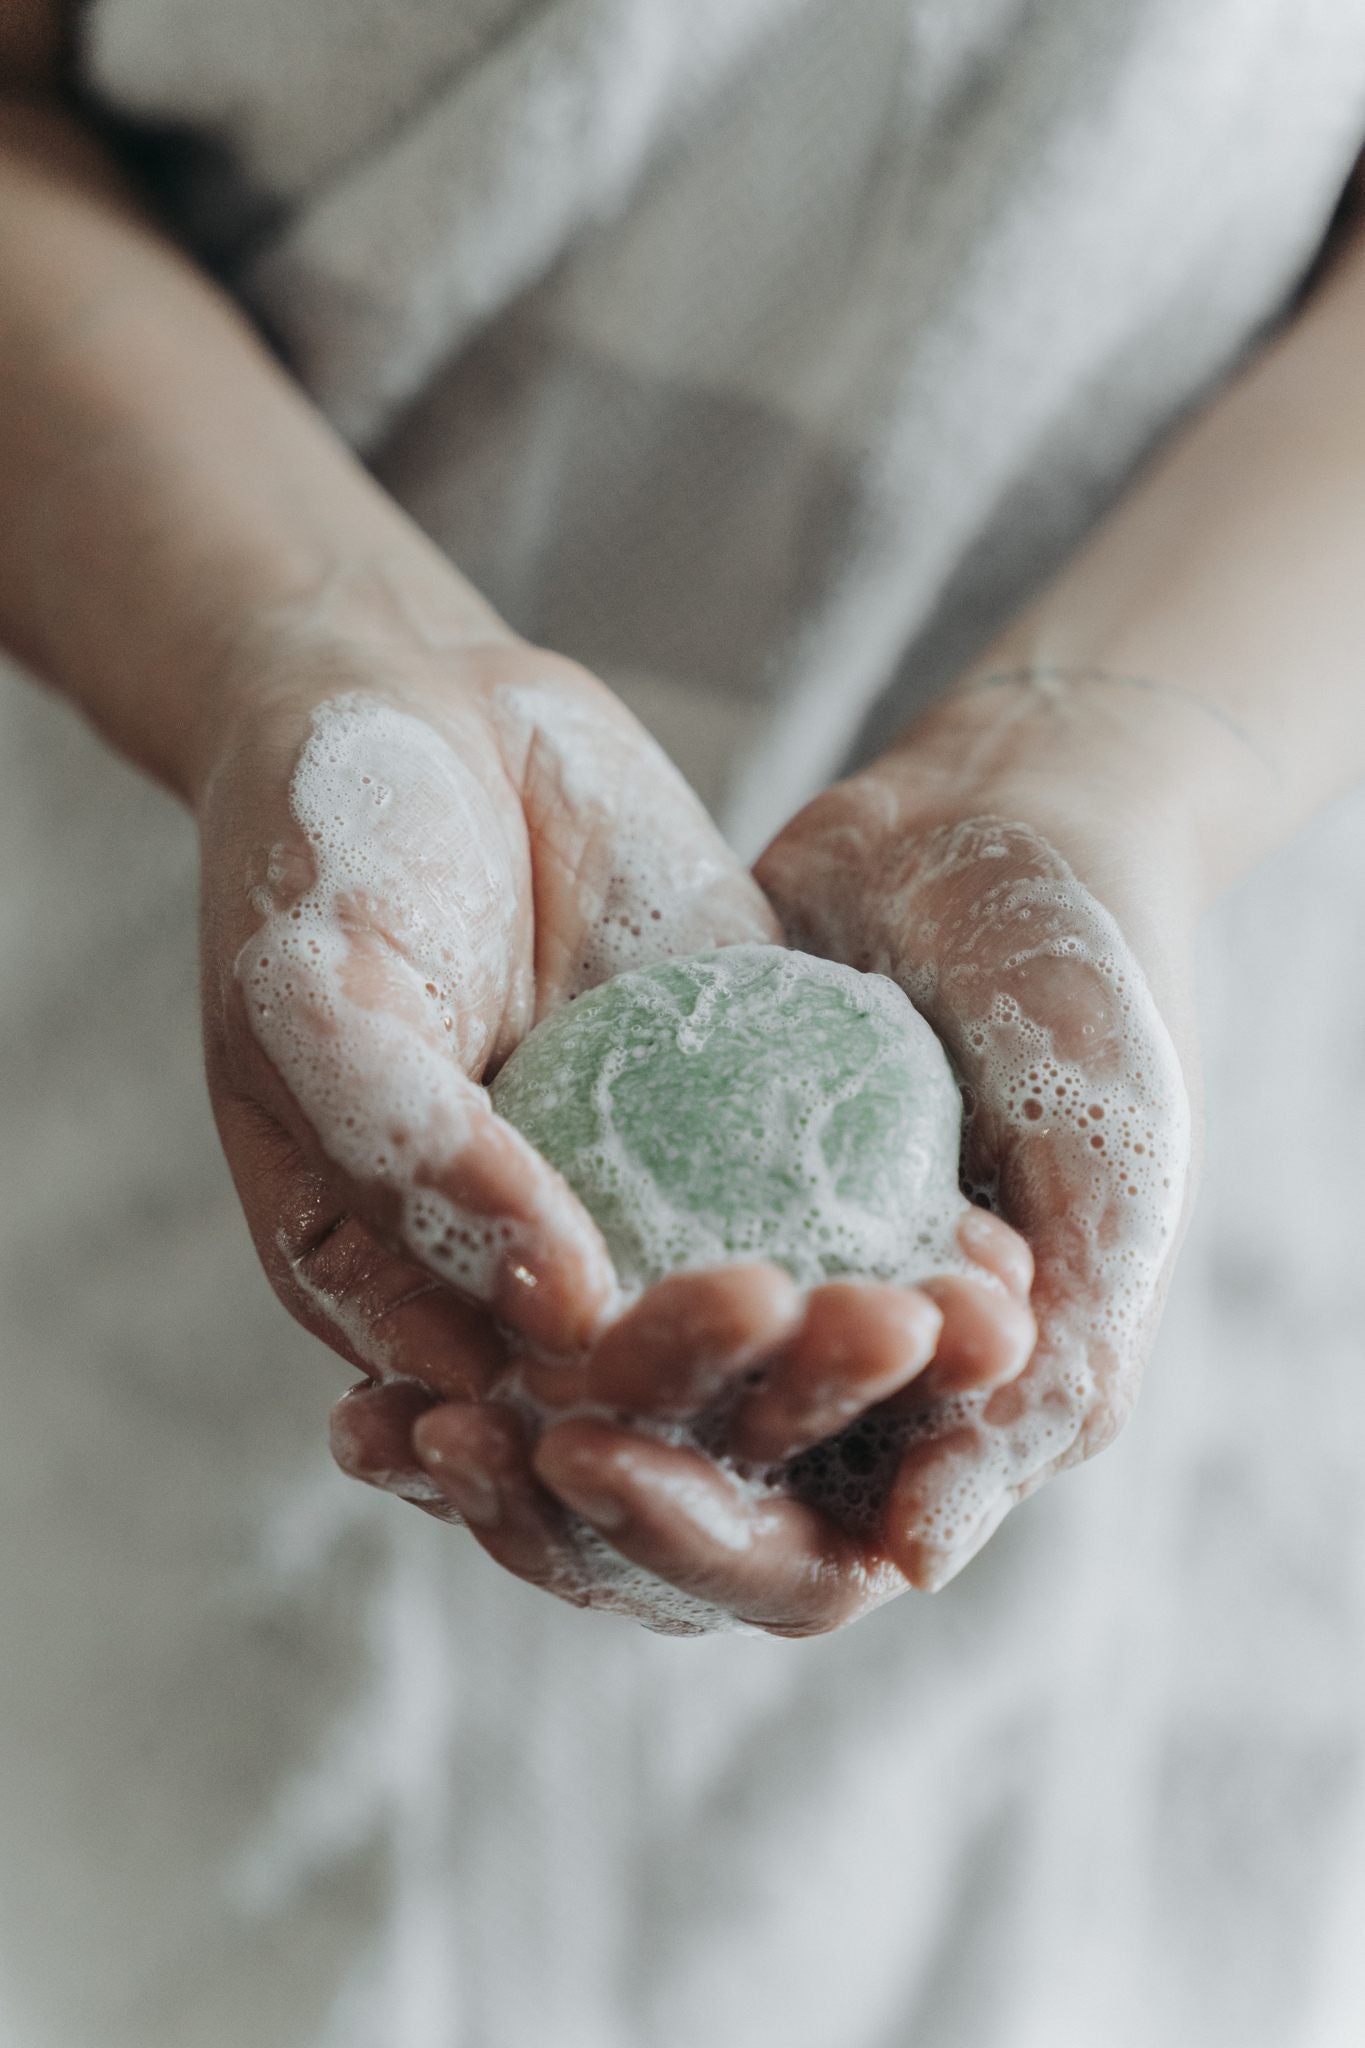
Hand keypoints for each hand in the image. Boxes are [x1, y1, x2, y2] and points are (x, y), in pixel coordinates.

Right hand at [235, 614, 1037, 1635]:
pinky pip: (831, 1204)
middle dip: (779, 1389)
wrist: (425, 707)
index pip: (521, 1428)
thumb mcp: (316, 1000)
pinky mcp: (748, 1129)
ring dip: (863, 1349)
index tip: (732, 1340)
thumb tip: (561, 1320)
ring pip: (763, 1333)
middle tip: (885, 1332)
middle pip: (664, 1403)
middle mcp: (535, 1285)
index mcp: (409, 1299)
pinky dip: (907, 1238)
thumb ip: (412, 1157)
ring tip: (970, 1316)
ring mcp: (649, 1208)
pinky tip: (988, 1242)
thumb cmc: (325, 858)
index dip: (627, 1430)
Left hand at [395, 740, 1191, 1634]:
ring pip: (608, 1420)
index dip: (694, 1533)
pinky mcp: (668, 1205)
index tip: (591, 1453)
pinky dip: (490, 1318)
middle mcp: (830, 1384)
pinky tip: (388, 1331)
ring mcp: (744, 1298)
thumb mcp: (1111, 1170)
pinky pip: (564, 1289)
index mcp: (941, 1418)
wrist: (1006, 817)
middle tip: (461, 1444)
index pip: (800, 1553)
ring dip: (503, 1439)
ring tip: (394, 1421)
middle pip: (680, 1508)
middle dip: (570, 1489)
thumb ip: (1056, 1366)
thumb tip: (904, 1558)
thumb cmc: (1091, 992)